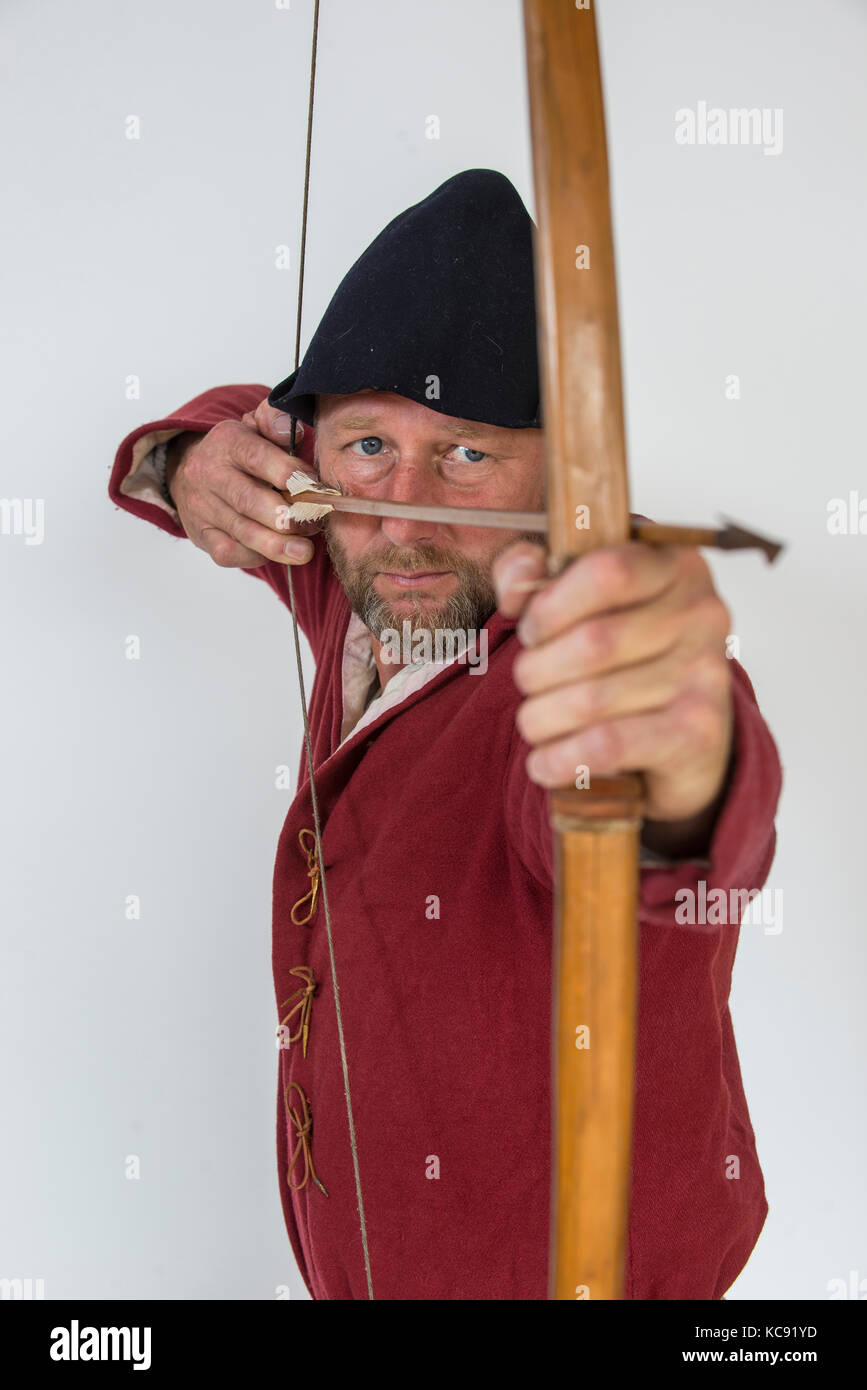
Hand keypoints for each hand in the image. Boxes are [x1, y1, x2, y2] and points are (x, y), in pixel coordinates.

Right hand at [168, 400, 319, 568]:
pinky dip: (254, 556)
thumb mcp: (256, 428)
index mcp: (227, 442)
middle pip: (249, 500)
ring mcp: (202, 506)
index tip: (316, 488)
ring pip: (241, 531)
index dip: (289, 474)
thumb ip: (275, 423)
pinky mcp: (201, 534)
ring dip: (277, 545)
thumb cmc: (239, 454)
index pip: (258, 457)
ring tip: (304, 551)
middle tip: (313, 524)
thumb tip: (288, 426)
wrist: (191, 472)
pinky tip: (274, 553)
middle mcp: (209, 473)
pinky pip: (228, 552)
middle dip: (286, 517)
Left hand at [493, 540, 733, 833]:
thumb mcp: (585, 602)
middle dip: (536, 670)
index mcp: (675, 565)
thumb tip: (516, 578)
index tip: (532, 630)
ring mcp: (705, 674)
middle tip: (529, 682)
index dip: (550, 606)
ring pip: (591, 699)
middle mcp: (702, 614)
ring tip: (535, 722)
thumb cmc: (627, 659)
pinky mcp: (697, 732)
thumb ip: (535, 576)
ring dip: (541, 718)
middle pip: (592, 643)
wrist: (687, 740)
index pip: (607, 572)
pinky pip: (606, 744)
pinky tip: (546, 762)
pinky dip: (560, 758)